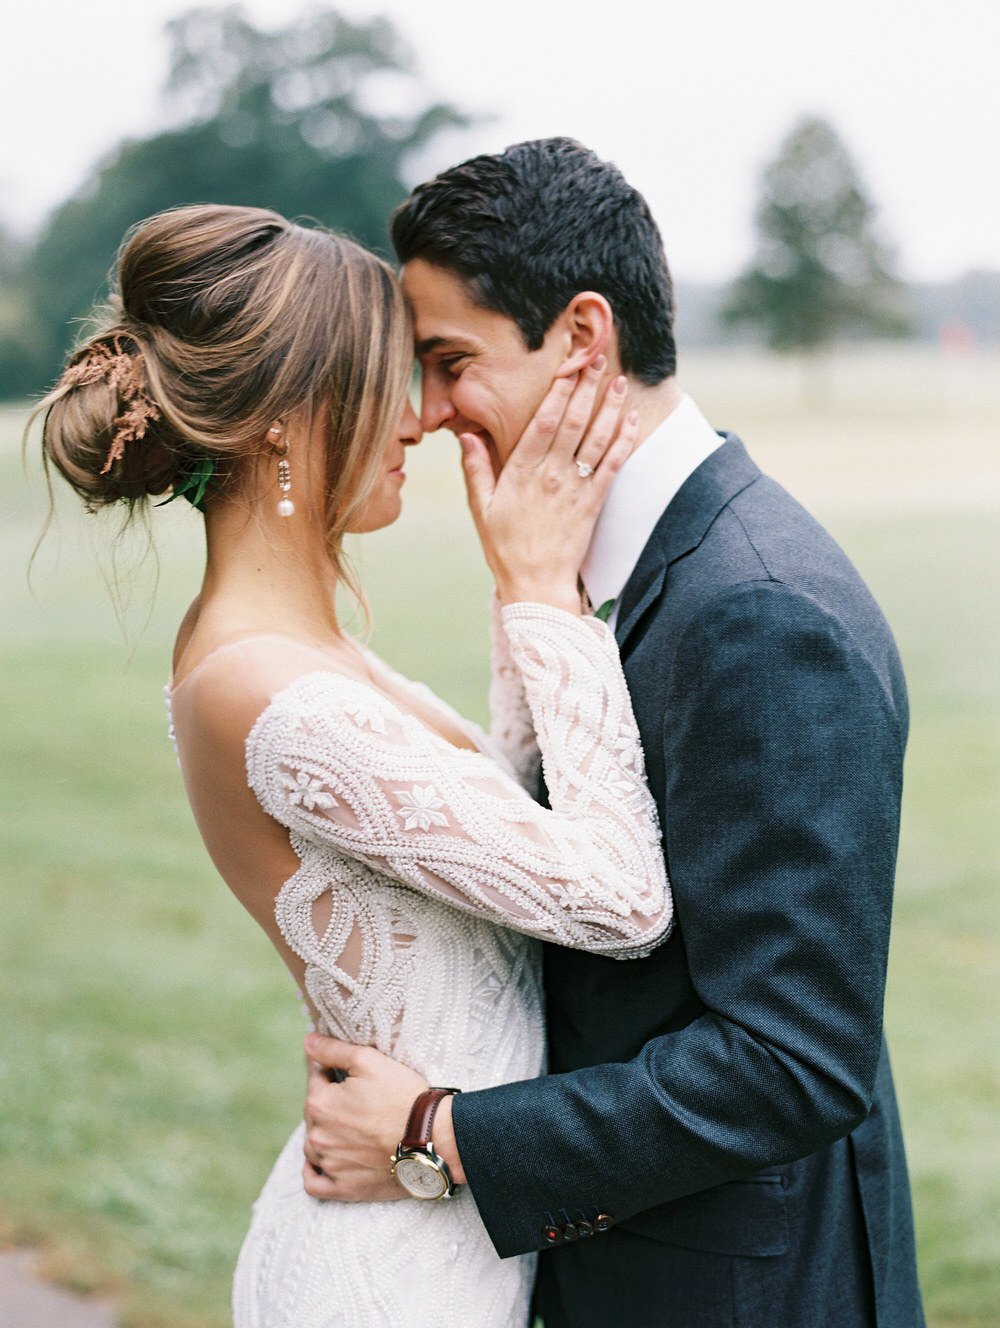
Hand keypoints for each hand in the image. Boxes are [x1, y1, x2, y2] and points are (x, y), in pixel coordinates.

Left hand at [300, 1034, 428, 1201]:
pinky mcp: (343, 1188)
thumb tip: (307, 1040)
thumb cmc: (401, 1096)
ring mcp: (329, 1165)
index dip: (331, 1070)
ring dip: (324, 1134)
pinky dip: (314, 1172)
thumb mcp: (368, 1060)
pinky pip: (314, 1183)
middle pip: (315, 1112)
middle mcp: (318, 1136)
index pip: (315, 1078)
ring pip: (313, 1145)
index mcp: (320, 1103)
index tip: (348, 1071)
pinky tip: (324, 1162)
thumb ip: (332, 1050)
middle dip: (331, 1102)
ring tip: (350, 1128)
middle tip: (358, 1098)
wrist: (431, 1139)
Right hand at [461, 358, 638, 613]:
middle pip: (574, 420)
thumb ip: (475, 469)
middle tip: (599, 356)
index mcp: (522, 471)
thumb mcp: (481, 508)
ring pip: (597, 437)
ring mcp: (576, 487)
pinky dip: (625, 439)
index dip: (558, 388)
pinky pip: (613, 465)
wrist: (536, 585)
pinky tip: (633, 418)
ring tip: (620, 379)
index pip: (543, 419)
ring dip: (611, 406)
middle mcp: (551, 474)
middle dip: (588, 385)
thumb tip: (465, 434)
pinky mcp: (594, 503)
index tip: (567, 363)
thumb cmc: (505, 547)